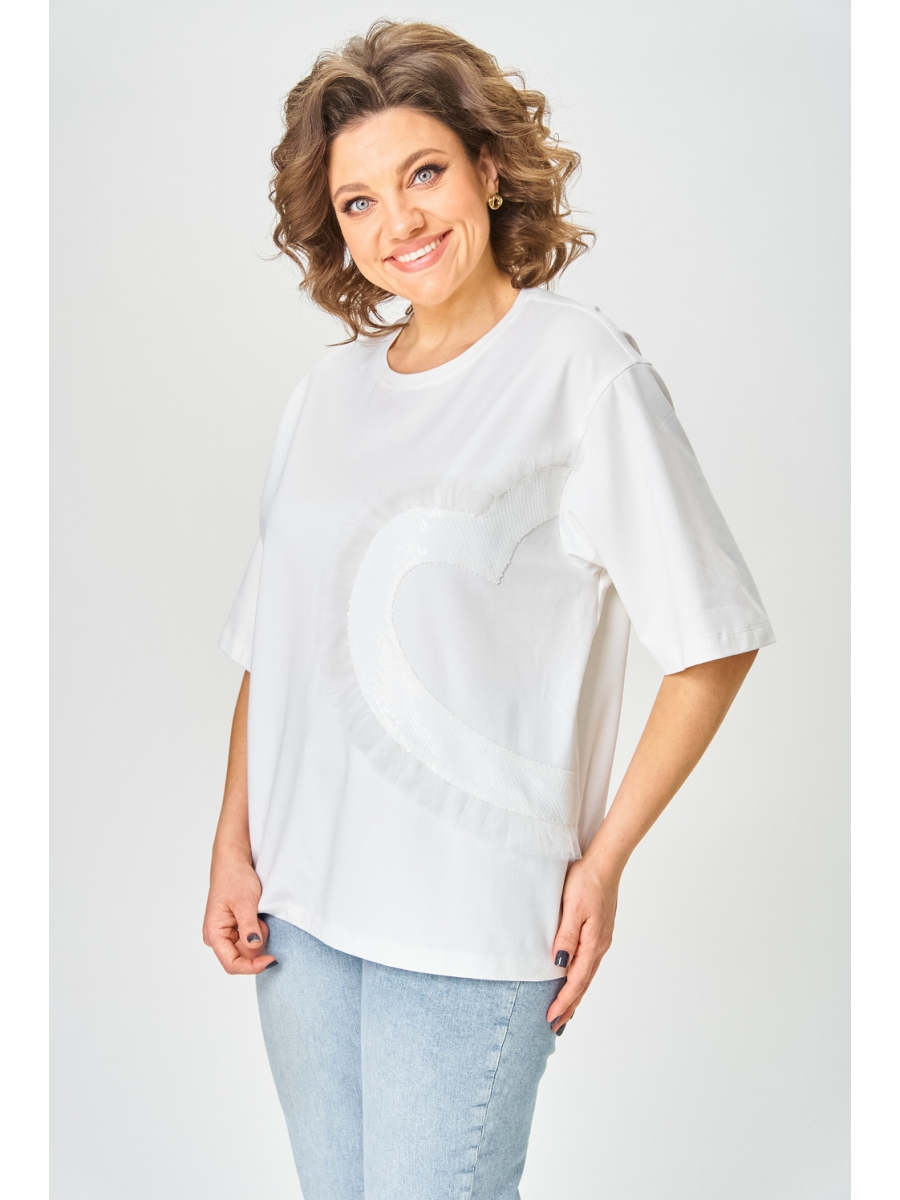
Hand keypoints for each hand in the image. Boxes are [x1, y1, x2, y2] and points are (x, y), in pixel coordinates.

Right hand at [202, 851, 275, 974]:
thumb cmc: (234, 878)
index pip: (231, 963)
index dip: (252, 966)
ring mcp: (225, 934)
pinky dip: (257, 931)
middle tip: (262, 921)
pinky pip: (249, 940)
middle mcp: (216, 937)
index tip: (270, 959)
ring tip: (258, 915)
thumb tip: (254, 947)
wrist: (233, 863)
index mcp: (214, 933)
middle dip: (257, 944)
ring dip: (258, 936)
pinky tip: (257, 916)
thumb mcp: (245, 902)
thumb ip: (249, 926)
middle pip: (241, 958)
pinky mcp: (233, 930)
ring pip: (247, 949)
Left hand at [546, 858, 618, 1032]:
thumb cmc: (586, 882)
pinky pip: (588, 962)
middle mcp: (599, 946)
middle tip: (556, 1025)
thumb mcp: (572, 908)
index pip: (576, 981)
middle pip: (583, 983)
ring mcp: (601, 939)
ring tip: (565, 1010)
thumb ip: (566, 937)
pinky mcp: (599, 931)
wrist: (605, 863)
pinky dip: (580, 977)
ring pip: (586, 974)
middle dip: (570, 1005)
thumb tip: (559, 965)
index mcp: (593, 943)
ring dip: (576, 994)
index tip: (551, 1018)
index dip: (563, 1001)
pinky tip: (576, 978)